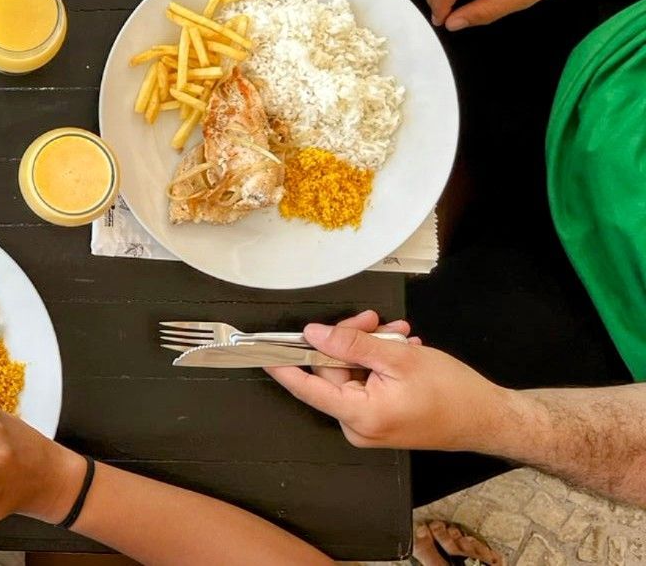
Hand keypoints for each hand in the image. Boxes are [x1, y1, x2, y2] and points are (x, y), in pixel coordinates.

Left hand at [265, 313, 512, 450]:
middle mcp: (357, 427)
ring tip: (399, 335)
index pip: (307, 387)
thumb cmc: (453, 393)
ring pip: (351, 373)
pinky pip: (365, 384)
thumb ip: (352, 345)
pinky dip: (379, 363)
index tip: (259, 349)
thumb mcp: (399, 358)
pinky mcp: (378, 421)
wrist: (489, 419)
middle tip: (376, 321)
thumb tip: (314, 334)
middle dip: (352, 341)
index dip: (282, 364)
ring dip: (370, 348)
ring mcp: (367, 426)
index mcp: (359, 416)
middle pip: (333, 372)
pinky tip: (401, 350)